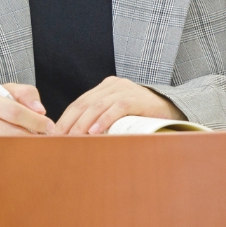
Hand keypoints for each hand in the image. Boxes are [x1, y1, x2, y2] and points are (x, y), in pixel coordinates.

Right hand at [0, 83, 53, 161]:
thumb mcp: (2, 91)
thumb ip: (25, 94)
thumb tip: (41, 111)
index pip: (15, 111)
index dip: (36, 121)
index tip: (50, 128)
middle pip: (10, 134)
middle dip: (31, 139)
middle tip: (44, 142)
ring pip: (2, 151)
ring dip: (21, 152)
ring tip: (31, 150)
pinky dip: (6, 163)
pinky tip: (14, 161)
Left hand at [55, 77, 182, 135]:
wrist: (172, 109)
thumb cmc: (142, 117)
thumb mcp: (118, 115)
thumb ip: (102, 120)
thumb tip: (79, 141)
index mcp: (105, 88)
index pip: (79, 103)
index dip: (65, 118)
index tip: (53, 135)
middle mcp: (112, 85)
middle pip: (84, 103)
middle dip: (69, 122)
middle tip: (57, 139)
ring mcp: (124, 90)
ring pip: (97, 106)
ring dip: (82, 124)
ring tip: (72, 138)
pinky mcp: (136, 98)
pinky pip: (116, 108)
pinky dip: (104, 120)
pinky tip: (95, 132)